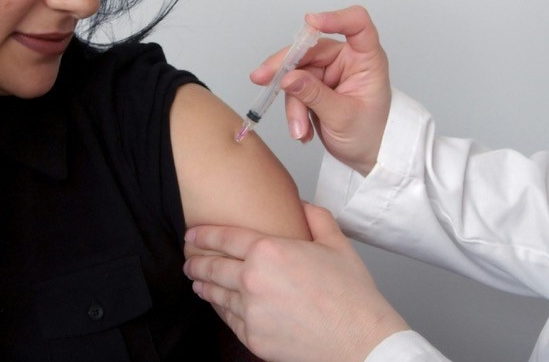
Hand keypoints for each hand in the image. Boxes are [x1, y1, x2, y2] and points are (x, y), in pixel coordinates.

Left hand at [184, 203, 408, 361]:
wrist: (360, 342)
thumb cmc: (352, 297)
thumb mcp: (337, 244)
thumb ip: (316, 218)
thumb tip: (302, 205)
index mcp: (270, 251)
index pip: (224, 239)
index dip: (203, 235)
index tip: (191, 235)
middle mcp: (253, 280)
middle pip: (212, 268)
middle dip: (196, 262)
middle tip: (189, 260)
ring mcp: (250, 311)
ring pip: (216, 295)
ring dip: (203, 286)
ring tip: (197, 282)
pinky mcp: (253, 337)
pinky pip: (228, 319)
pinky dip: (220, 310)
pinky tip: (219, 306)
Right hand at [255, 6, 390, 174]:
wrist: (366, 156)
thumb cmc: (369, 134)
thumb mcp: (342, 117)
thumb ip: (315, 95)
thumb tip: (288, 78)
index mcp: (366, 59)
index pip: (356, 24)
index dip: (334, 18)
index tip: (310, 21)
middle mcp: (347, 59)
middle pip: (310, 49)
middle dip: (287, 69)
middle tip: (263, 80)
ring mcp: (329, 71)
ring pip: (296, 73)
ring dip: (293, 103)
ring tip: (300, 130)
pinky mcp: (314, 84)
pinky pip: (293, 89)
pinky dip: (294, 110)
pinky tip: (302, 129)